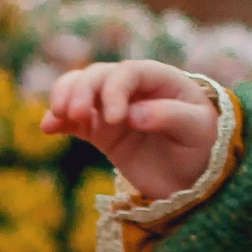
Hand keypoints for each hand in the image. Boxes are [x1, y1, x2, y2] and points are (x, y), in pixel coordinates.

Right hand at [40, 60, 216, 201]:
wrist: (194, 178)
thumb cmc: (203, 147)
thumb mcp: (198, 132)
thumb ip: (170, 117)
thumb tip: (134, 114)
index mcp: (161, 78)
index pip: (130, 72)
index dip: (116, 89)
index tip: (115, 119)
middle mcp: (132, 87)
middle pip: (98, 76)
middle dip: (83, 91)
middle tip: (75, 115)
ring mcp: (112, 107)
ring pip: (80, 88)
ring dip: (65, 97)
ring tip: (58, 117)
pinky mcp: (99, 130)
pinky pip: (73, 118)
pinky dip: (57, 119)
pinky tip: (48, 128)